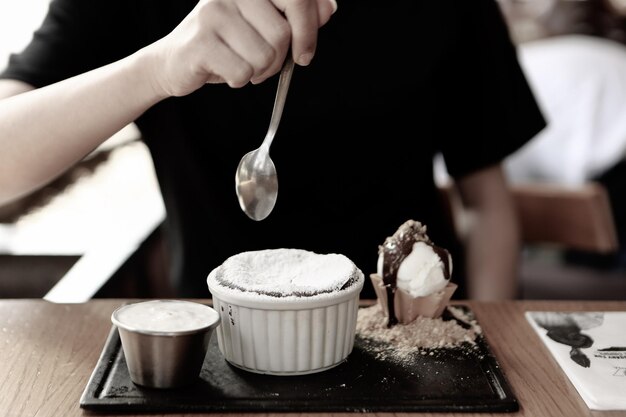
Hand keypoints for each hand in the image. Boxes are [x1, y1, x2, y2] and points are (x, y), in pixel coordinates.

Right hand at [144, 0, 335, 96]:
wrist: (175, 62)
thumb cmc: (225, 44)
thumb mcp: (263, 26)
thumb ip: (296, 16)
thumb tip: (329, 8)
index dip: (309, 30)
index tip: (305, 55)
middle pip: (282, 34)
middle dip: (278, 59)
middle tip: (262, 64)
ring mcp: (213, 14)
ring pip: (265, 56)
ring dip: (258, 72)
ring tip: (241, 65)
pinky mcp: (200, 42)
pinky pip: (243, 72)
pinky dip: (240, 80)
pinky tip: (226, 72)